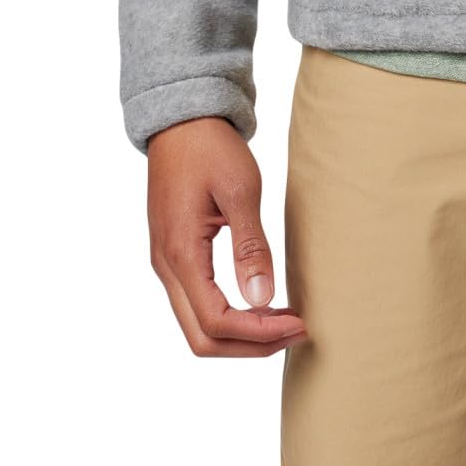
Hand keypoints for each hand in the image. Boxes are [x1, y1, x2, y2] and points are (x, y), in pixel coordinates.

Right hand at [145, 116, 311, 356]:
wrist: (182, 120)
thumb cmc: (210, 148)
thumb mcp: (240, 190)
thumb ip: (250, 247)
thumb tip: (263, 299)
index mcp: (180, 254)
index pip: (216, 322)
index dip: (258, 333)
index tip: (299, 323)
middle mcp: (166, 267)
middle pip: (202, 338)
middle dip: (250, 346)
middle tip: (296, 330)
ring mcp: (167, 263)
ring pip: (197, 326)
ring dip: (240, 334)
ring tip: (284, 320)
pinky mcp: (174, 255)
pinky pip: (196, 304)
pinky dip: (228, 316)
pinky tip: (259, 303)